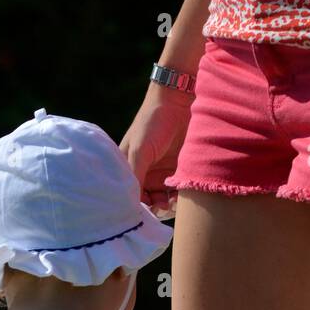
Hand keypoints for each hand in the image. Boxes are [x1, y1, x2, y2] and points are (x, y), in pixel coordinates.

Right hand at [120, 84, 193, 217]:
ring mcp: (162, 172)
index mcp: (128, 168)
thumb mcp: (139, 150)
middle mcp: (144, 173)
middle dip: (154, 207)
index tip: (146, 209)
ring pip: (164, 199)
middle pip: (148, 201)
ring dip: (168, 204)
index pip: (130, 195)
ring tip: (172, 200)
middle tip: (163, 203)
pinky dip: (180, 196)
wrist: (179, 100)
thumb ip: (135, 176)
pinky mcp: (179, 170)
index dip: (137, 205)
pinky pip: (178, 191)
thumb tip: (132, 204)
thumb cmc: (152, 122)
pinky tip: (181, 194)